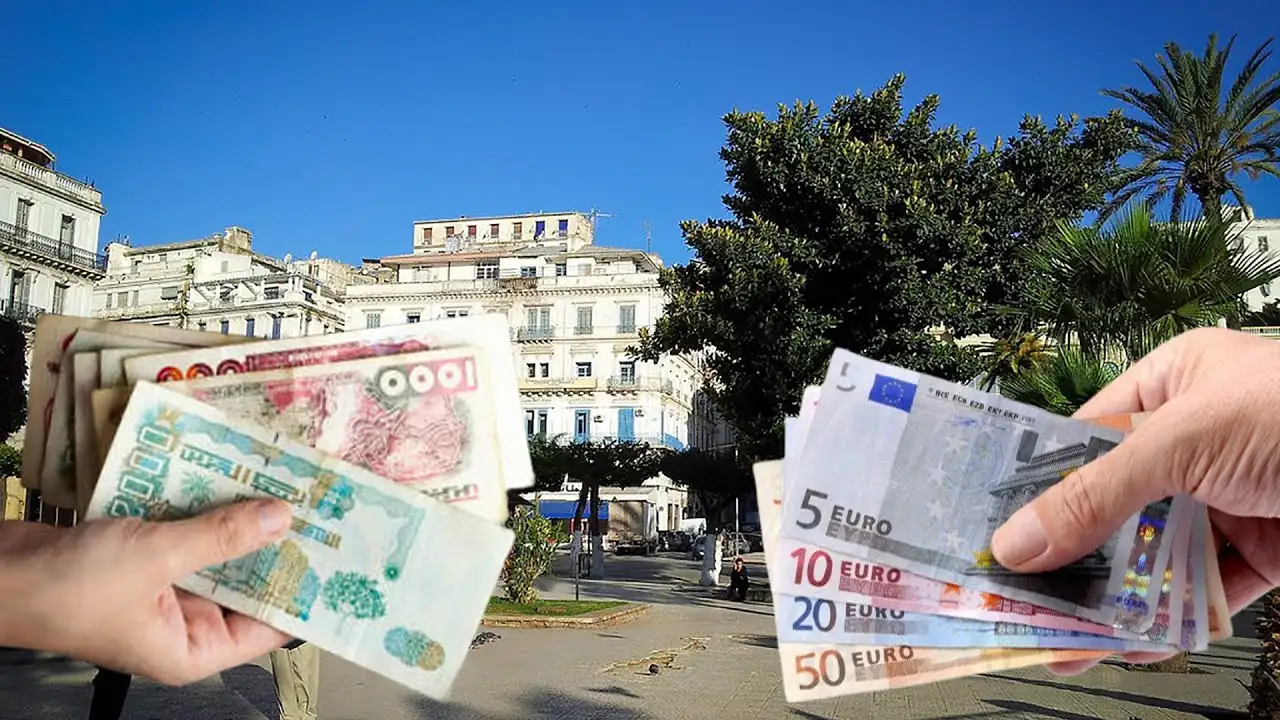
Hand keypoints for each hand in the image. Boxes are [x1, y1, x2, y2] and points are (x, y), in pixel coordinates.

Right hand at [0, 498, 294, 684]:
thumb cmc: (68, 587)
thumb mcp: (157, 557)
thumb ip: (221, 538)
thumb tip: (283, 519)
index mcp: (195, 649)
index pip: (271, 625)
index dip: (306, 590)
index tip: (342, 554)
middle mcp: (186, 626)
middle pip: (250, 584)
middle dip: (278, 544)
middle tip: (320, 504)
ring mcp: (165, 592)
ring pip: (220, 553)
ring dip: (242, 519)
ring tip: (285, 481)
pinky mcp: (146, 561)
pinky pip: (189, 534)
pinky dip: (205, 508)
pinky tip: (231, 474)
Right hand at [991, 327, 1279, 673]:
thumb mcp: (1182, 442)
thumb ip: (1097, 494)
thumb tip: (1017, 542)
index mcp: (1172, 385)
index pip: (1082, 438)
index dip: (1033, 486)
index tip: (989, 529)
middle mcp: (1196, 441)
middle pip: (1112, 504)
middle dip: (1066, 555)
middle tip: (1016, 596)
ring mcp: (1231, 498)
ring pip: (1153, 553)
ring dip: (1110, 597)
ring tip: (1062, 638)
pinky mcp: (1265, 551)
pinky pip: (1203, 590)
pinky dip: (1169, 618)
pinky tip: (1129, 643)